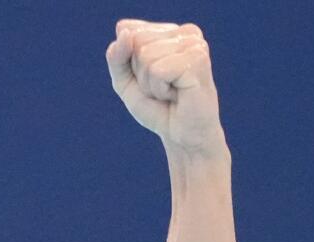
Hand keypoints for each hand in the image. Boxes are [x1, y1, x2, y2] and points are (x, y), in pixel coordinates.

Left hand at [106, 20, 226, 157]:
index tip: (152, 80)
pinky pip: (158, 70)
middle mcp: (186, 32)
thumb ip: (116, 56)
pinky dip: (160, 90)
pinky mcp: (197, 59)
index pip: (128, 31)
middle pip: (136, 41)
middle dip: (141, 73)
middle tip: (162, 89)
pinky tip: (177, 96)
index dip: (130, 64)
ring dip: (151, 84)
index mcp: (170, 30)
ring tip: (170, 94)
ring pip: (146, 55)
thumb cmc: (158, 109)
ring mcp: (194, 44)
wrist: (183, 138)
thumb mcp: (125, 82)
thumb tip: (125, 33)